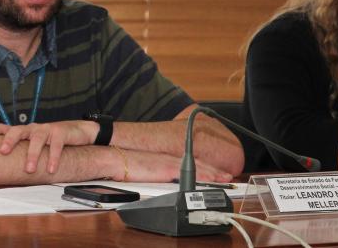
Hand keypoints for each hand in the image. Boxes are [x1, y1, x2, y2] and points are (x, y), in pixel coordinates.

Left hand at [0, 120, 98, 173]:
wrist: (77, 131)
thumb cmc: (51, 141)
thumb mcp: (35, 145)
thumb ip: (22, 153)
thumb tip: (3, 169)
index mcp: (24, 132)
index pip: (5, 128)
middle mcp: (32, 129)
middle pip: (18, 130)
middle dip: (9, 140)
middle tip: (2, 151)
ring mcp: (46, 129)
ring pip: (37, 139)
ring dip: (32, 155)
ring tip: (29, 169)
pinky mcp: (60, 132)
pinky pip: (56, 146)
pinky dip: (53, 158)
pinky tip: (51, 169)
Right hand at [111, 149, 234, 182]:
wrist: (110, 157)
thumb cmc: (119, 164)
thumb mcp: (137, 167)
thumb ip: (148, 171)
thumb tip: (152, 176)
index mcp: (160, 158)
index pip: (185, 161)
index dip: (202, 166)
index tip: (215, 172)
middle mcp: (166, 158)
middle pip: (194, 164)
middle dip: (212, 170)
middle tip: (227, 175)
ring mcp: (167, 162)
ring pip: (195, 167)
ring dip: (211, 173)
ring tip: (225, 178)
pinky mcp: (165, 168)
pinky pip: (189, 173)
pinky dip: (203, 175)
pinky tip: (214, 179)